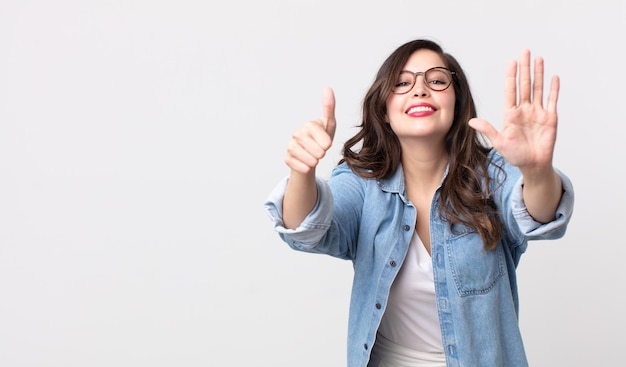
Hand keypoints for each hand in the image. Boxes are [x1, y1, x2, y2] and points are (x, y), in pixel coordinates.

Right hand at [285, 87, 336, 173]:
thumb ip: (329, 108)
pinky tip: (306, 163)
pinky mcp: (287, 158)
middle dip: (322, 154)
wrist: (311, 154)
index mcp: (309, 125)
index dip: (328, 145)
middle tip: (319, 150)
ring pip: (310, 161)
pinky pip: (302, 168)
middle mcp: (297, 134)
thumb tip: (328, 88)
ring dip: (315, 162)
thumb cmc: (322, 137)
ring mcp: (291, 146)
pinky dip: (307, 168)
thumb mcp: (329, 124)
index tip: (326, 142)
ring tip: (314, 156)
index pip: (326, 142)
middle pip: (319, 152)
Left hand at [469, 49, 559, 171]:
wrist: (533, 165)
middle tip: (525, 51)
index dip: (511, 76)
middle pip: (525, 85)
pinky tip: (553, 77)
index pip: (511, 90)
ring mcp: (538, 112)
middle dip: (525, 68)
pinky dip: (553, 89)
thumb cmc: (515, 155)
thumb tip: (471, 121)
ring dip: (539, 74)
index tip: (511, 62)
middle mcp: (525, 110)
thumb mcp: (499, 142)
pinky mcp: (550, 118)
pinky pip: (552, 101)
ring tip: (538, 58)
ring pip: (539, 89)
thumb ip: (487, 129)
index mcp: (511, 114)